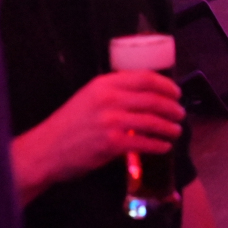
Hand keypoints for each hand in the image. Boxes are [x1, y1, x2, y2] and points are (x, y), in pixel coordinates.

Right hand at [12, 71, 183, 201]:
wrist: (46, 150)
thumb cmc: (68, 125)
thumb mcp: (88, 98)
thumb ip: (112, 93)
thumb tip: (142, 95)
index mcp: (104, 84)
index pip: (145, 78)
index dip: (166, 85)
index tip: (176, 92)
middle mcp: (109, 99)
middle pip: (153, 99)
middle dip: (172, 107)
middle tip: (180, 113)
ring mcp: (111, 121)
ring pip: (152, 121)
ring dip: (169, 127)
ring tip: (176, 130)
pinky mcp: (112, 143)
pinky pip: (144, 143)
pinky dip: (158, 145)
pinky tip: (164, 146)